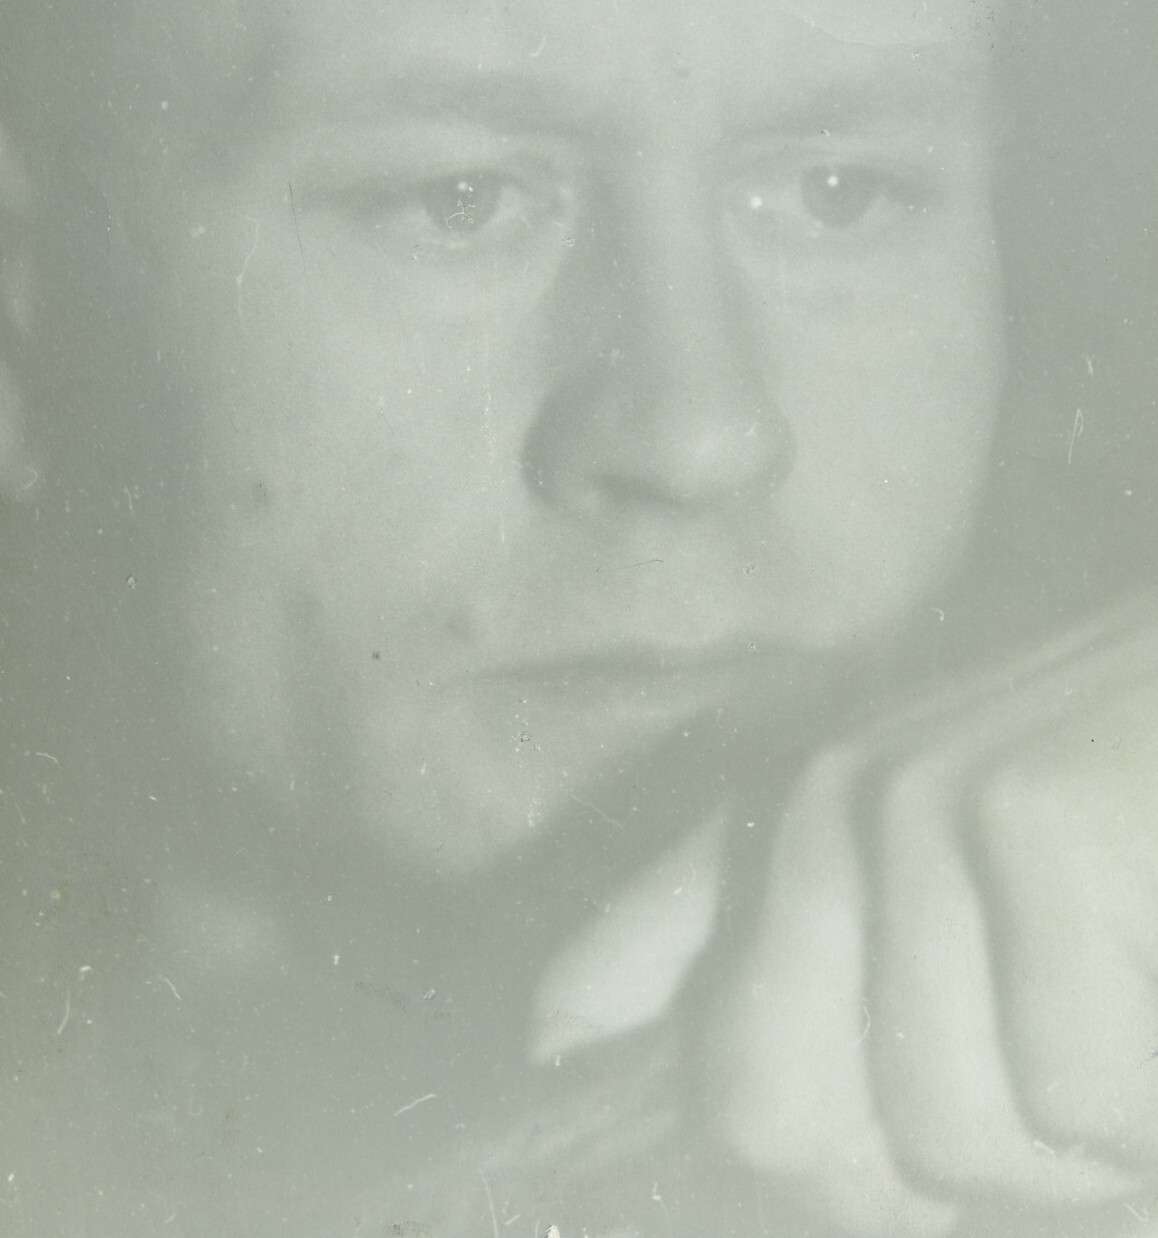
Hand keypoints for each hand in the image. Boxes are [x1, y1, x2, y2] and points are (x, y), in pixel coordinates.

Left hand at [707, 594, 1157, 1236]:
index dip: (806, 1161)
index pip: (707, 1052)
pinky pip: (1073, 1088)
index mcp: (787, 820)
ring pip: (947, 1128)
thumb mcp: (899, 855)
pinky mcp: (1034, 819)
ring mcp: (919, 804)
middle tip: (1043, 1131)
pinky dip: (1144, 1114)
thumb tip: (547, 1033)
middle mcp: (825, 802)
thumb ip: (709, 928)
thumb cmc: (1094, 799)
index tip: (913, 1177)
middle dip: (917, 1179)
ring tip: (1120, 1055)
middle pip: (776, 1121)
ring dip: (1065, 1157)